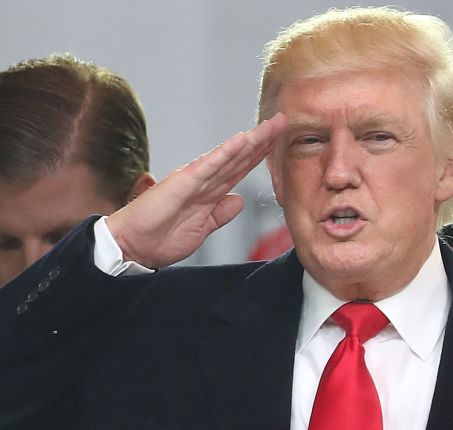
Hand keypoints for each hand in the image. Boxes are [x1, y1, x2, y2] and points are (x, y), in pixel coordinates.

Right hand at [105, 113, 286, 268]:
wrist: (132, 246)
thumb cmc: (160, 237)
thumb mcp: (202, 228)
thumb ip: (220, 214)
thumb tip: (238, 201)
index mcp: (208, 192)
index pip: (239, 169)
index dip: (259, 155)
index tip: (279, 141)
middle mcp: (203, 181)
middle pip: (239, 157)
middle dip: (262, 140)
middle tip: (282, 122)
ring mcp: (194, 179)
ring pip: (229, 156)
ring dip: (251, 140)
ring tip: (270, 126)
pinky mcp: (183, 182)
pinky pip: (209, 164)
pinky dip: (226, 152)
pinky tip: (242, 140)